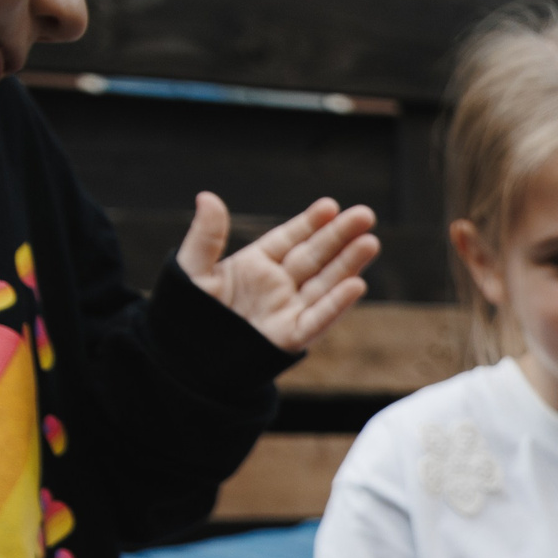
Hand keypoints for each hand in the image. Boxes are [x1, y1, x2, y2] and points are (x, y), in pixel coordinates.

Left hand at [178, 192, 379, 351]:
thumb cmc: (187, 313)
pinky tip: (356, 285)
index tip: (330, 206)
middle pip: (315, 257)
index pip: (290, 239)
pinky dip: (337, 304)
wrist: (186, 360)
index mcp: (256, 265)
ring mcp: (287, 311)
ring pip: (325, 284)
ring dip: (349, 265)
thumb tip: (208, 197)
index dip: (311, 223)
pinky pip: (318, 320)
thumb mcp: (192, 269)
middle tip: (365, 215)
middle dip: (341, 237)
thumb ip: (206, 236)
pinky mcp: (290, 338)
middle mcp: (278, 286)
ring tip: (370, 242)